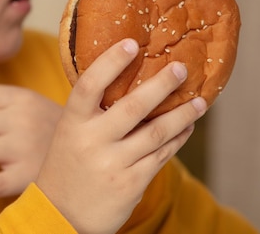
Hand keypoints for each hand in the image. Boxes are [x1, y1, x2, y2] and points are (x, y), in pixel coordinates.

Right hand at [36, 39, 207, 233]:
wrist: (60, 216)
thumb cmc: (67, 165)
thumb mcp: (69, 134)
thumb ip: (92, 111)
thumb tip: (130, 77)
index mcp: (72, 124)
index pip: (90, 86)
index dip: (111, 62)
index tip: (132, 44)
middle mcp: (92, 142)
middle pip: (134, 107)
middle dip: (162, 85)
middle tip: (182, 68)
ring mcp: (113, 165)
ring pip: (157, 132)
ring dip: (182, 114)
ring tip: (200, 101)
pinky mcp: (131, 184)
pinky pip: (162, 155)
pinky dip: (178, 138)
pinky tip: (187, 127)